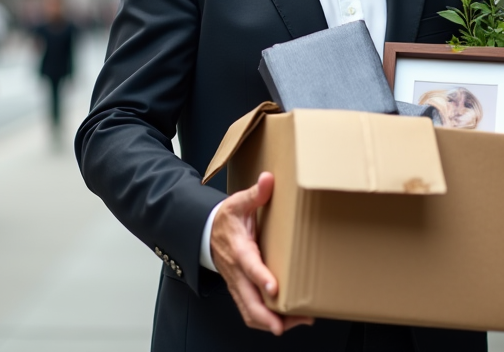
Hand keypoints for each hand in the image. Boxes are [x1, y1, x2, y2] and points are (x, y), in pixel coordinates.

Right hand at [210, 172, 314, 335]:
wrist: (206, 232)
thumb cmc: (226, 219)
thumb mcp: (238, 202)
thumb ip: (255, 194)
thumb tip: (268, 179)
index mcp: (238, 249)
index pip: (249, 266)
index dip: (261, 278)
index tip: (274, 288)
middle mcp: (236, 272)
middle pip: (248, 301)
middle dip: (267, 315)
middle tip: (287, 323)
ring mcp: (237, 284)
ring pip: (249, 311)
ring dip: (270, 322)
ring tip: (297, 322)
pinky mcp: (240, 290)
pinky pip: (250, 311)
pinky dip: (266, 321)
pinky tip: (288, 321)